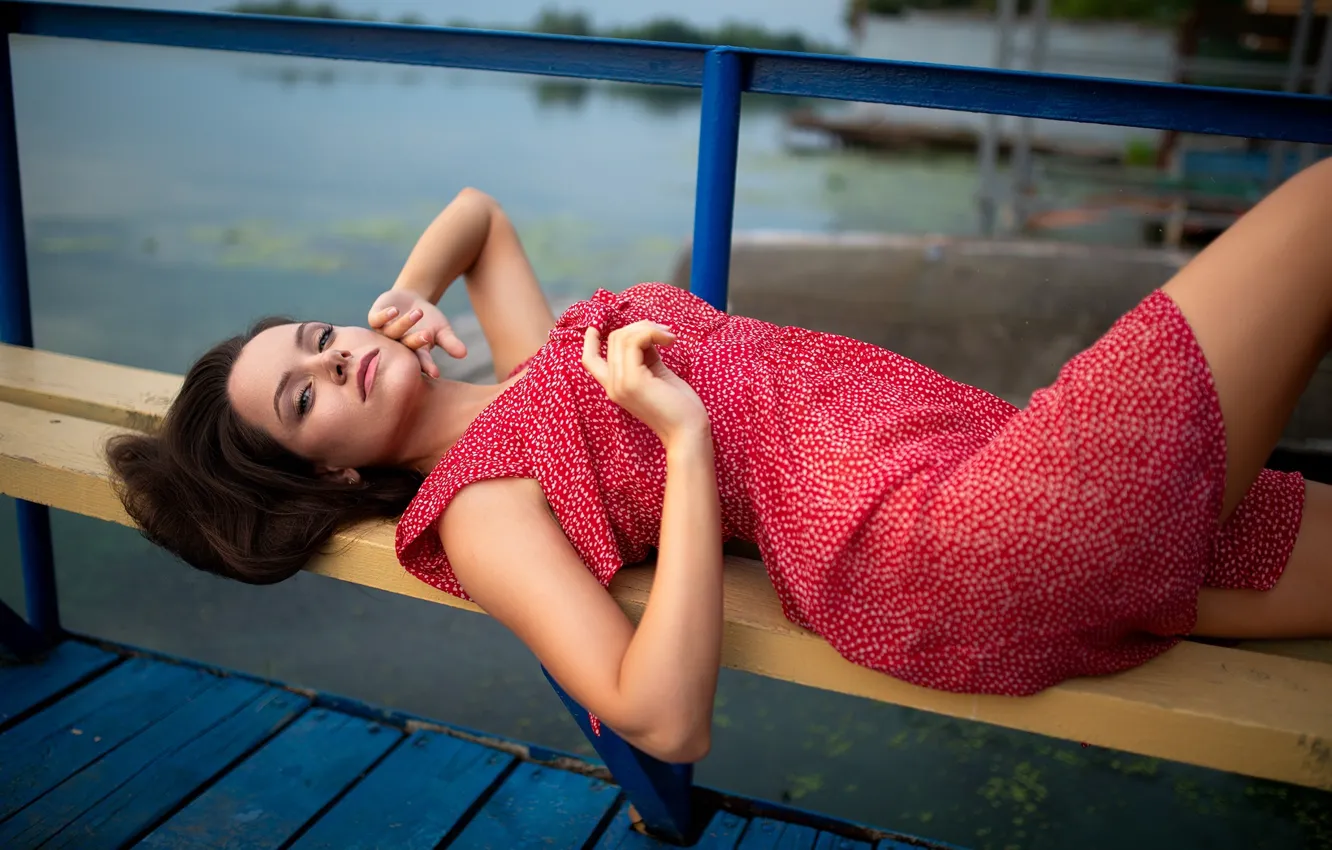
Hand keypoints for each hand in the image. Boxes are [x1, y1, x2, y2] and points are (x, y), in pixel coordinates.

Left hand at [368, 290, 466, 378]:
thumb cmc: (428, 320)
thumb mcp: (442, 330)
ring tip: (419, 313)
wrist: (411, 300)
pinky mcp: (375, 318)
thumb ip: (450, 342)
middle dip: (416, 341)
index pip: (421, 361)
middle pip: (405, 346)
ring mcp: (385, 333)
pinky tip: (395, 310)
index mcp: (415, 353)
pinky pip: (376, 319)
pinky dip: (384, 316)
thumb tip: (464, 354)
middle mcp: (398, 346)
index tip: (435, 373)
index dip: (428, 366)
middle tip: (427, 336)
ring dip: (405, 323)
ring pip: (392, 332)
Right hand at [581, 321, 709, 445]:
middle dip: (640, 327)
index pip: (590, 360)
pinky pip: (635, 342)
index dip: (590, 340)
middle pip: (613, 339)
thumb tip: (646, 333)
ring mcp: (620, 383)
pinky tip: (670, 340)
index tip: (596, 326)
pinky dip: (652, 333)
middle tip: (666, 333)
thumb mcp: (657, 374)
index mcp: (616, 386)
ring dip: (648, 329)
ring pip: (622, 337)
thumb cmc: (680, 406)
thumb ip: (647, 356)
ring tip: (670, 337)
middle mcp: (612, 386)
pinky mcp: (633, 381)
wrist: (688, 432)